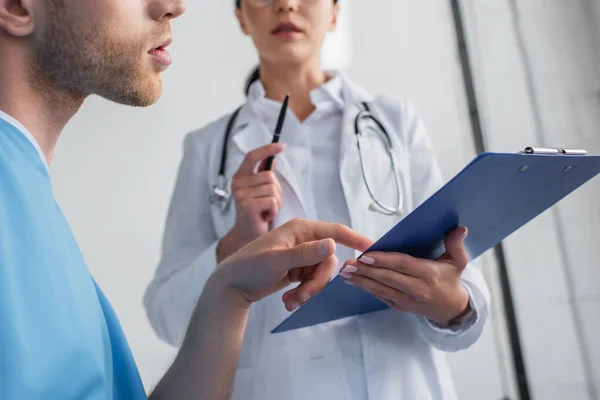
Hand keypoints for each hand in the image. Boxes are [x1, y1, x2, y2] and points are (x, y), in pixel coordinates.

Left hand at [212, 218, 372, 310]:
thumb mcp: (276, 260)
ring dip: (308, 292)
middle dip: (318, 282)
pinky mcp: (297, 270)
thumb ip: (305, 253)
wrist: (230, 286)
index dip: (355, 238)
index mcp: (299, 229)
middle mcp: (303, 240)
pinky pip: (311, 282)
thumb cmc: (248, 267)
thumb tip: (333, 245)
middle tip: (303, 297)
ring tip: (290, 302)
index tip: (372, 247)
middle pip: (329, 261)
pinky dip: (303, 294)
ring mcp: (301, 255)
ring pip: (321, 274)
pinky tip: (288, 302)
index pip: (335, 231)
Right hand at [217, 143, 284, 261]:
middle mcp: (237, 184)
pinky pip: (272, 201)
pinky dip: (274, 210)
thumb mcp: (260, 193)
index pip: (252, 156)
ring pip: (273, 189)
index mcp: (240, 177)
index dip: (267, 149)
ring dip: (276, 203)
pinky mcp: (246, 205)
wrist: (247, 238)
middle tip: (268, 205)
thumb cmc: (256, 215)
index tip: (281, 145)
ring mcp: (240, 194)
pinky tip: (265, 218)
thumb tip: (271, 159)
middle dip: (277, 191)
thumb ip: (263, 176)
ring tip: (266, 212)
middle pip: (270, 176)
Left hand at [339, 226, 470, 325]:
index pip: (402, 264)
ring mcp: (406, 300)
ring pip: (380, 289)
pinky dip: (365, 288)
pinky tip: (352, 281)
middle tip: (347, 263)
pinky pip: (380, 296)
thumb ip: (455, 244)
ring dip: (360, 280)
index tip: (365, 255)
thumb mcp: (458, 262)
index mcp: (428, 274)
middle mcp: (416, 289)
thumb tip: (460, 228)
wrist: (451, 310)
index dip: (383, 260)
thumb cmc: (451, 280)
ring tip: (344, 272)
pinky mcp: (399, 307)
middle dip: (365, 270)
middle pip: (387, 278)